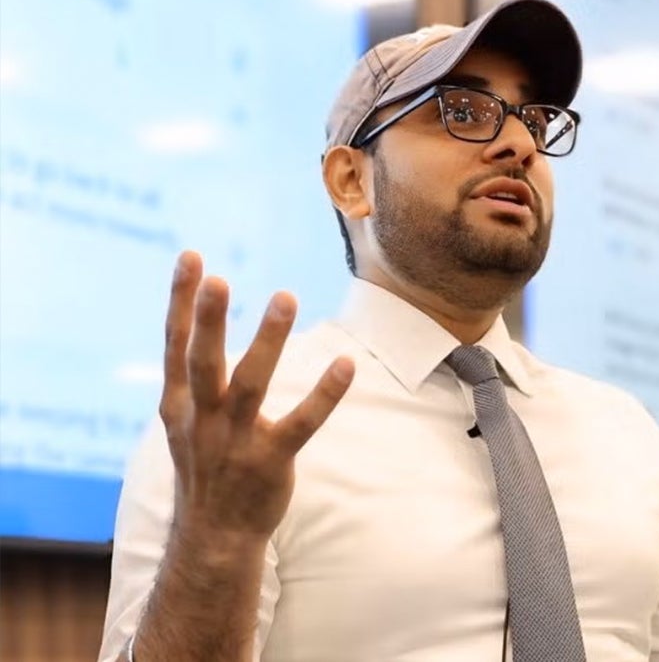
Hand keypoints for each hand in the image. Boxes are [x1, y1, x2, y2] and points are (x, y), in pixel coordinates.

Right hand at [159, 251, 354, 543]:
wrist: (213, 538)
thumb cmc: (205, 468)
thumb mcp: (185, 421)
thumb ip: (191, 376)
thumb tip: (195, 321)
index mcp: (180, 405)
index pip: (176, 344)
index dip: (181, 301)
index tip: (191, 257)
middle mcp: (203, 419)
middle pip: (203, 361)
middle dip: (209, 319)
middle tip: (218, 278)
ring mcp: (235, 442)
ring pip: (251, 384)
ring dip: (268, 340)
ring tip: (285, 296)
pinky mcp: (271, 461)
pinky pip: (302, 423)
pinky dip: (324, 394)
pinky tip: (345, 364)